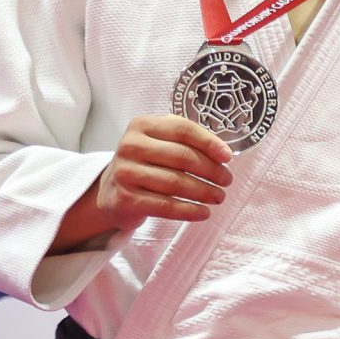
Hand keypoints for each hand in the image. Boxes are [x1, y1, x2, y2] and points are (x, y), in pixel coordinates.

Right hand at [54, 115, 232, 250]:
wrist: (111, 191)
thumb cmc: (145, 163)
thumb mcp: (159, 142)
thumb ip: (186, 139)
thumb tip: (223, 152)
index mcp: (142, 125)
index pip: (183, 129)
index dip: (210, 143)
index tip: (228, 157)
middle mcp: (130, 146)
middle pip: (183, 157)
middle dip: (211, 170)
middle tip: (227, 180)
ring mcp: (125, 172)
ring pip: (176, 183)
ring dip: (204, 192)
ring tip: (219, 197)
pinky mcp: (125, 198)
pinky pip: (165, 206)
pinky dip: (189, 210)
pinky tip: (204, 213)